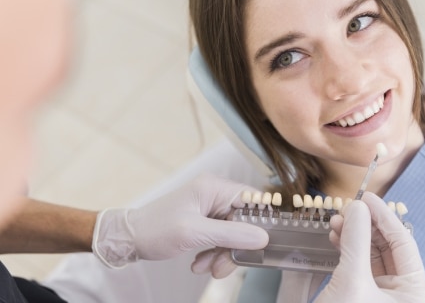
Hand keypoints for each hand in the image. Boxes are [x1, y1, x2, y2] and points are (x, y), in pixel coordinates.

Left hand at [92, 174, 267, 274]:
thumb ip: (231, 234)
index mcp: (214, 187)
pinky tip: (199, 264)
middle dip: (235, 246)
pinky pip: (221, 238)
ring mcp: (209, 208)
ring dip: (223, 254)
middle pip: (244, 221)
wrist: (129, 239)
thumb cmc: (156, 229)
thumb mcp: (194, 232)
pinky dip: (213, 253)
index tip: (263, 243)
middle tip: (223, 266)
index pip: (253, 199)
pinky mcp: (204, 221)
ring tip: (206, 267)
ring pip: (233, 233)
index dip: (262, 220)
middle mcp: (215, 194)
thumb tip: (264, 237)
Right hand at [314, 192, 424, 302]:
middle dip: (365, 225)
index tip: (367, 196)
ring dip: (353, 235)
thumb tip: (357, 208)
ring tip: (335, 222)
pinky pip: (359, 264)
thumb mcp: (352, 281)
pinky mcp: (364, 295)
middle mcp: (402, 294)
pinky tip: (335, 236)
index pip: (404, 244)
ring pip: (371, 254)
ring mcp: (382, 295)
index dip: (385, 216)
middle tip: (347, 208)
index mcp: (414, 295)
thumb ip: (355, 241)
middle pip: (387, 247)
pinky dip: (347, 248)